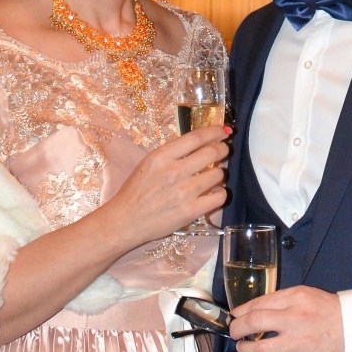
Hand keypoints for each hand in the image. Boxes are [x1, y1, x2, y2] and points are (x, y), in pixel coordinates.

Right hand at [110, 124, 228, 245]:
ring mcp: (184, 192)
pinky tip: (213, 194)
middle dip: (223, 150)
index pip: (196, 137)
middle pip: (212, 153)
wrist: (126, 221)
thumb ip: (172, 154)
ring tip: (214, 177)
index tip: (224, 131)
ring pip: (218, 175)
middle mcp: (174, 171)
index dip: (214, 132)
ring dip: (220, 174)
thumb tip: (199, 145)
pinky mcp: (191, 211)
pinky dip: (220, 193)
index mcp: (162, 156)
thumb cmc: (136, 192)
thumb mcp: (149, 164)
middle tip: (224, 151)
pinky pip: (219, 197)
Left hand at [230, 285, 343, 351]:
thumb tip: (251, 310)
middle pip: (254, 323)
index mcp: (295, 299)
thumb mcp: (305, 295)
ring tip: (244, 349)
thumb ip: (280, 300)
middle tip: (235, 333)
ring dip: (245, 350)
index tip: (235, 316)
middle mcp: (296, 319)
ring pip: (261, 350)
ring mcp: (300, 343)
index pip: (259, 304)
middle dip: (237, 329)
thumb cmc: (328, 311)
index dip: (241, 312)